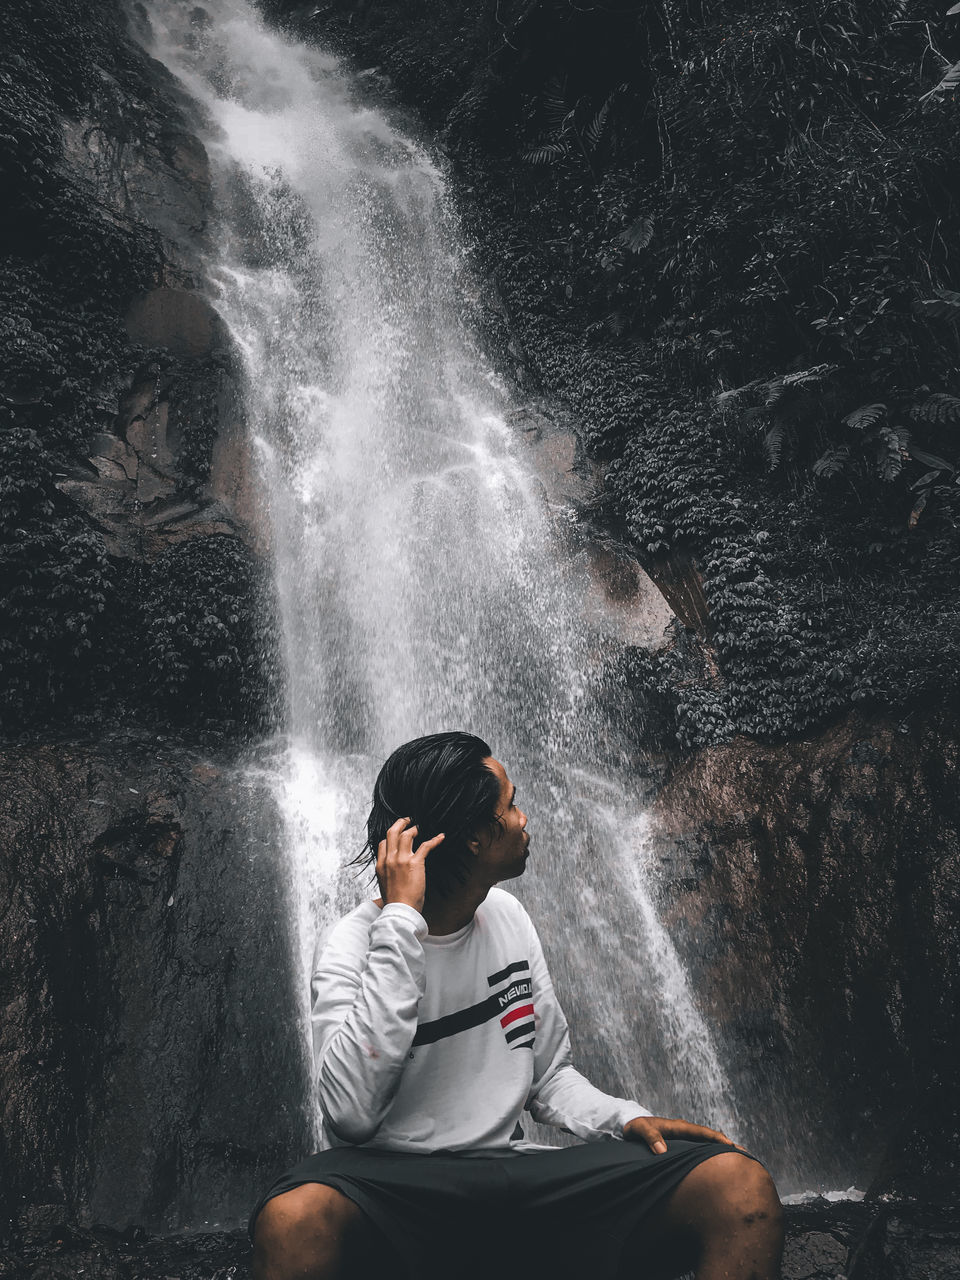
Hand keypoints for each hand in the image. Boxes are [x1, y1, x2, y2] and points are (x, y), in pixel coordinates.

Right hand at [376, 817, 444, 913]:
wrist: (400, 911)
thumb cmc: (395, 903)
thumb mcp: (385, 886)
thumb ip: (388, 874)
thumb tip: (394, 872)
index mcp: (380, 865)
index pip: (382, 843)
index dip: (391, 837)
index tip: (398, 835)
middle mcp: (389, 859)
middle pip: (392, 833)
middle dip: (400, 823)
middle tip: (407, 820)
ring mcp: (401, 860)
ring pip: (407, 835)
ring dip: (415, 829)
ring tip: (420, 828)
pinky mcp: (415, 863)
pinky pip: (426, 845)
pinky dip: (435, 840)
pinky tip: (441, 837)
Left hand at [623, 1115, 741, 1154]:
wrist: (630, 1126)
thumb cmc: (635, 1127)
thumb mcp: (639, 1129)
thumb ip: (650, 1137)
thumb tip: (662, 1151)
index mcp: (678, 1127)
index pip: (702, 1132)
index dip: (716, 1139)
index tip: (730, 1146)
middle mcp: (685, 1132)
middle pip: (710, 1138)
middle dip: (727, 1145)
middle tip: (746, 1155)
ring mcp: (684, 1139)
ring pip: (707, 1145)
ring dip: (721, 1151)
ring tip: (739, 1161)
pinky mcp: (682, 1147)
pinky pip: (699, 1150)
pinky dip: (711, 1155)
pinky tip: (718, 1166)